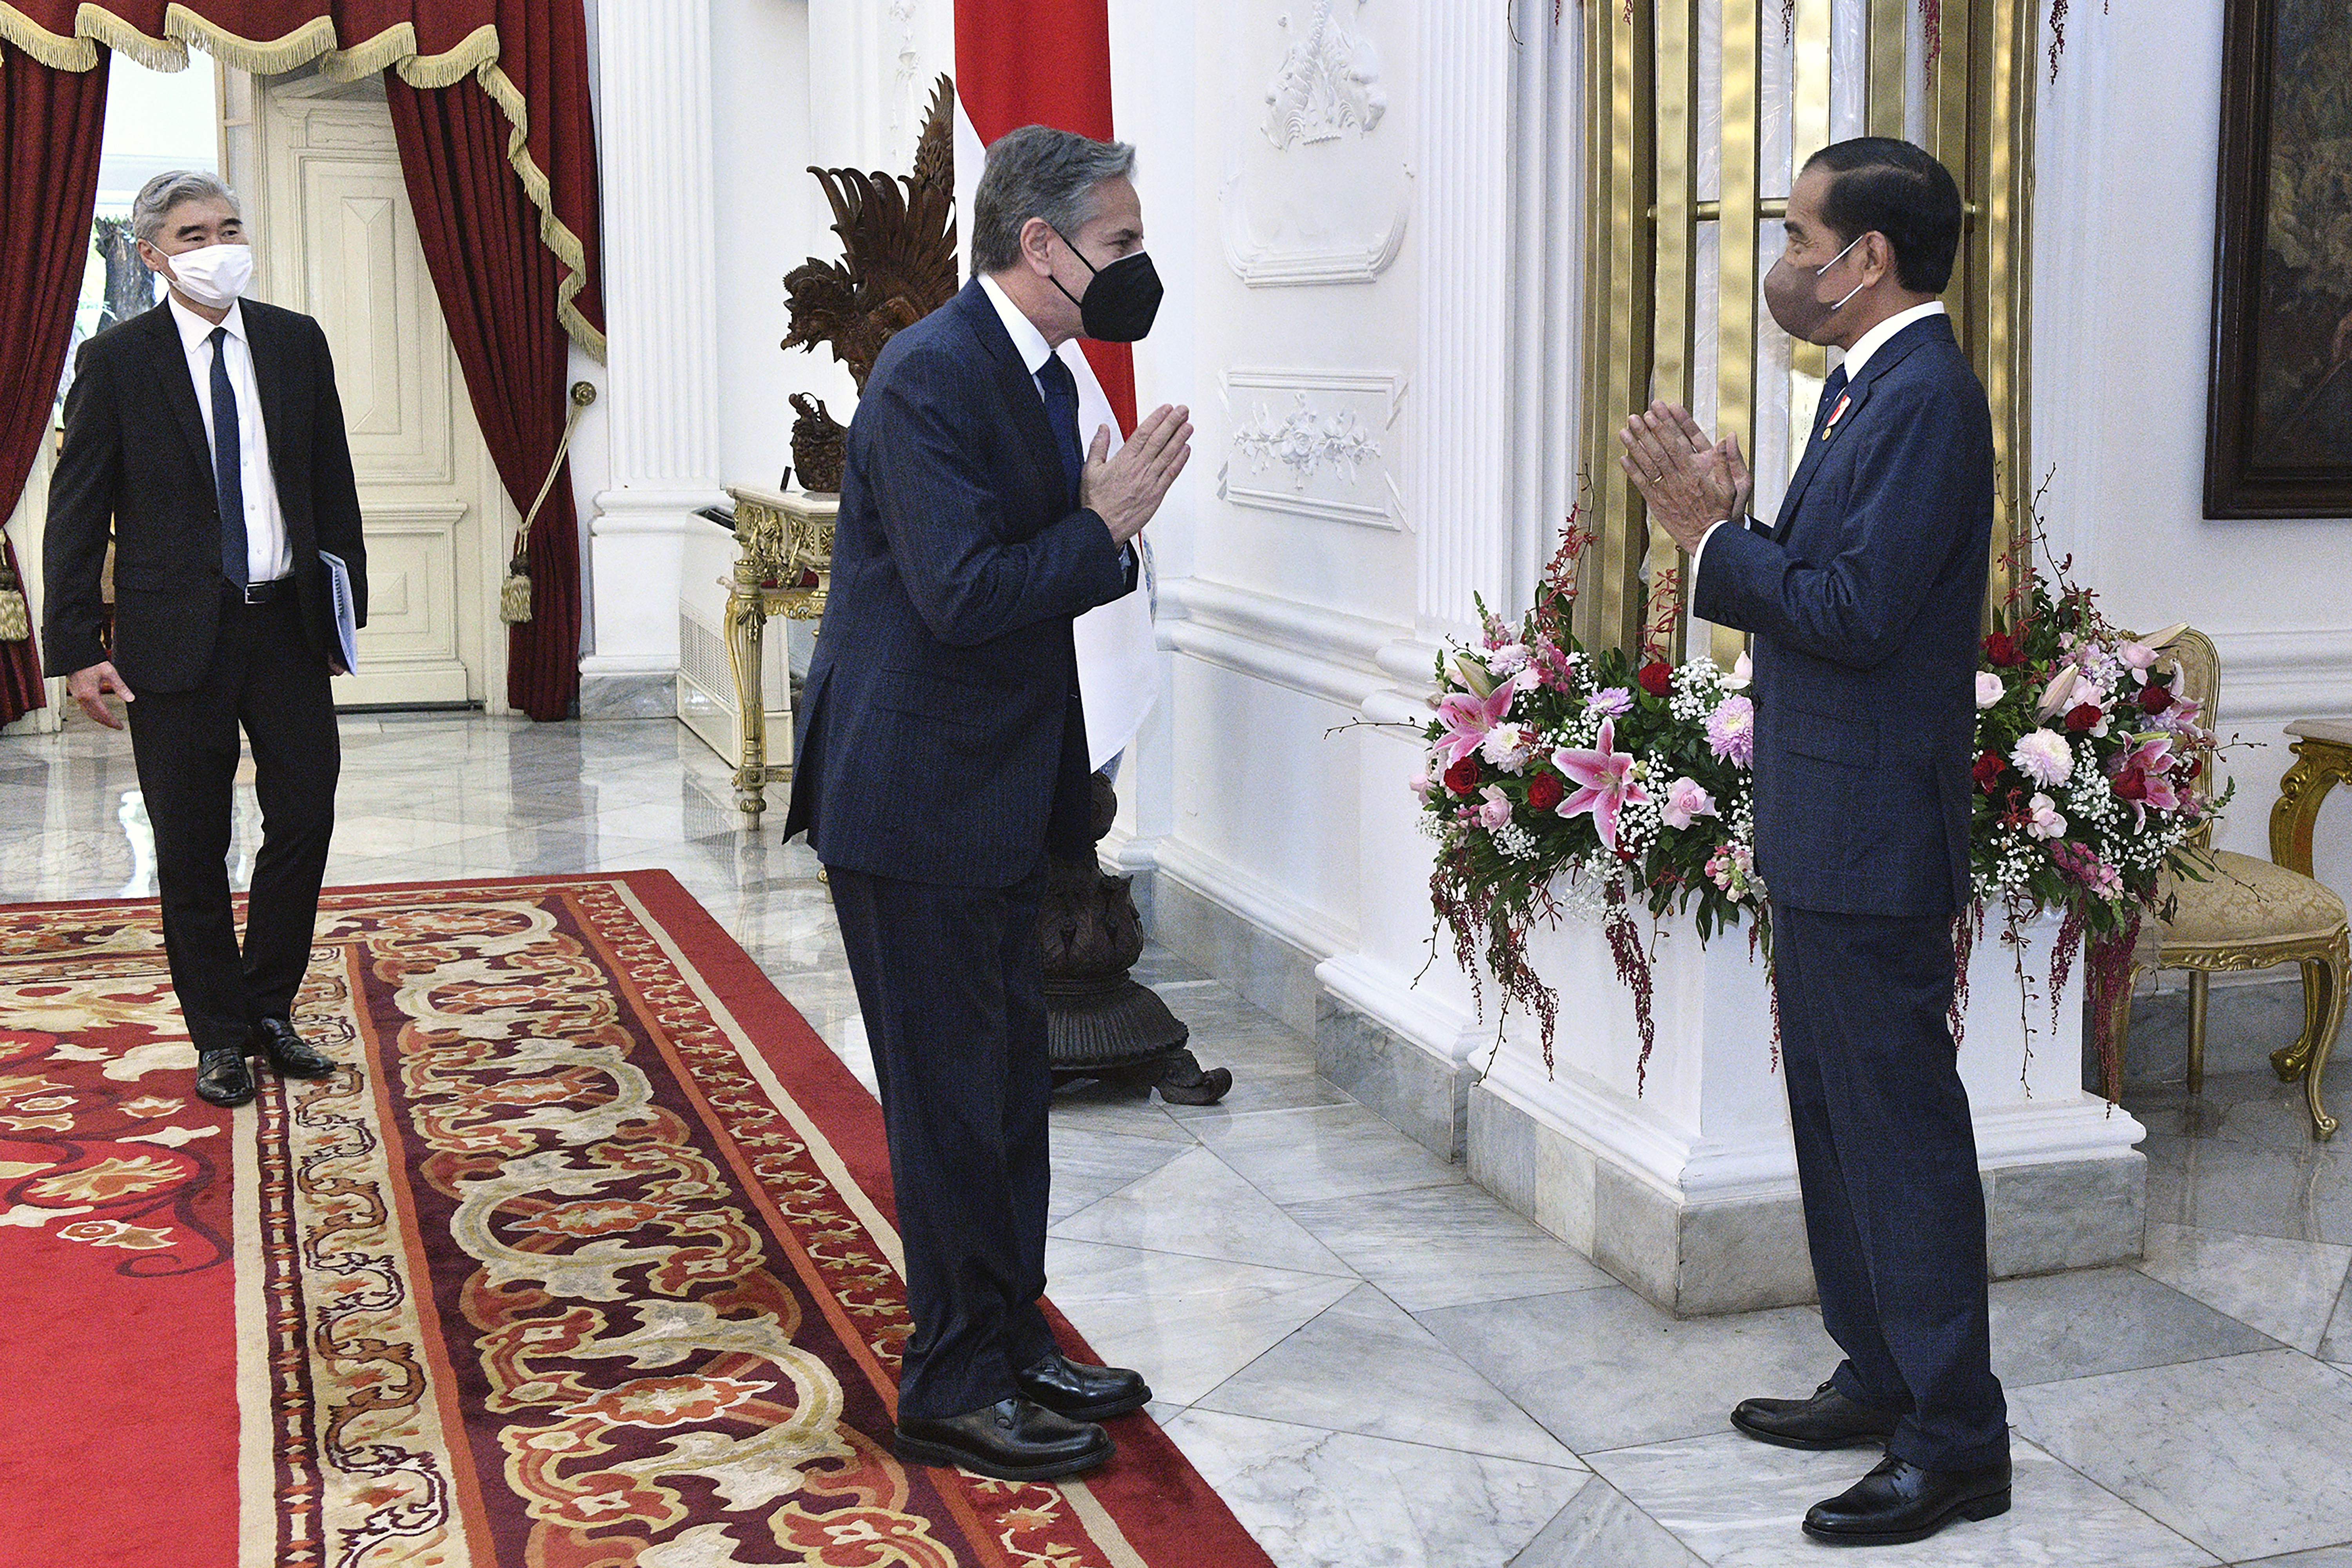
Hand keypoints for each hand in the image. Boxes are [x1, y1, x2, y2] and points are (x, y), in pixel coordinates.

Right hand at [67, 661, 133, 729]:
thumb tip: (130, 698)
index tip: (120, 726)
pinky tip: (97, 712)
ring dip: (98, 719)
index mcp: (90, 694)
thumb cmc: (91, 662)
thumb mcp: (110, 673)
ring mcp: (77, 696)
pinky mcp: (75, 693)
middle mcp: (82, 697)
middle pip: (95, 716)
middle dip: (106, 723)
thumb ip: (120, 687)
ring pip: (88, 713)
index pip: (104, 714)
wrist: (76, 656)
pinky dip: (91, 713)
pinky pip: (83, 707)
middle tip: (116, 726)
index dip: (113, 722)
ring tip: (108, 722)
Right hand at [1081, 403, 1192, 546]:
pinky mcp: (1156, 494)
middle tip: (1182, 411)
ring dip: (1180, 438)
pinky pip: (1171, 474)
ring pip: (1168, 454)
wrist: (1102, 527)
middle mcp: (1139, 468)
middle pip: (1159, 440)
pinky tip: (1186, 450)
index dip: (1157, 419)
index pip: (1143, 433)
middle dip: (1173, 423)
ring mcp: (1149, 480)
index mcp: (1124, 460)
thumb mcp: (1089, 470)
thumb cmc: (1097, 502)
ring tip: (1188, 426)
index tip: (1166, 409)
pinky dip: (1180, 461)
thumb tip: (1102, 429)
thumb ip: (1098, 447)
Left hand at [1617, 400, 1751, 553]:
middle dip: (1646, 432)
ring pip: (1648, 465)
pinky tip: (1623, 458)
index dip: (1664, 427)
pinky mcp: (1657, 503)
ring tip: (1624, 431)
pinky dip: (1632, 471)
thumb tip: (1728, 437)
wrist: (1709, 538)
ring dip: (1635, 447)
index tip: (1655, 413)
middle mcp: (1678, 479)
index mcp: (1695, 472)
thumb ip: (1728, 461)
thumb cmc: (1721, 511)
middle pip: (1659, 451)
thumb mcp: (1734, 485)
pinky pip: (1642, 485)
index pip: (1676, 444)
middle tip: (1635, 416)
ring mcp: (1666, 491)